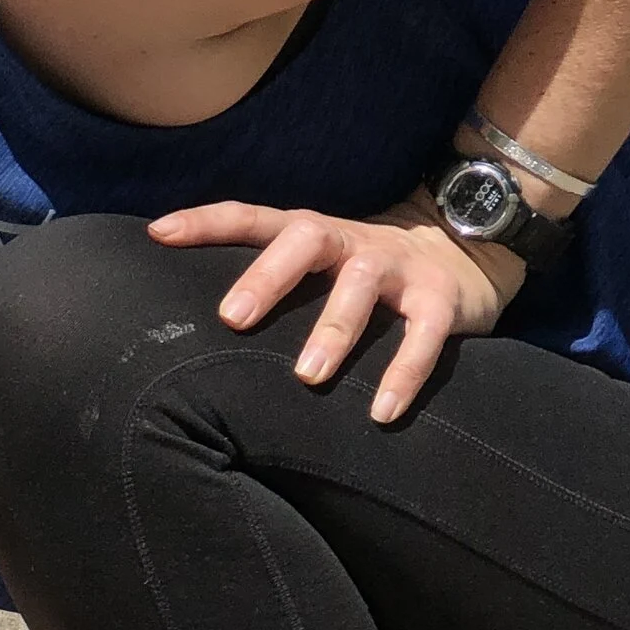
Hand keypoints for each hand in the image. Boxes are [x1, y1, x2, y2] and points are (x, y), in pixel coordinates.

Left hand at [147, 196, 523, 422]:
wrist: (470, 253)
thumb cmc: (370, 276)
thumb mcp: (322, 268)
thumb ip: (273, 284)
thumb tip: (197, 322)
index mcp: (316, 235)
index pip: (254, 218)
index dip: (208, 221)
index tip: (159, 233)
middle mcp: (353, 243)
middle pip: (307, 239)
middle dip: (268, 276)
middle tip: (233, 318)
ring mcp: (400, 268)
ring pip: (361, 285)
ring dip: (334, 329)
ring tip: (308, 376)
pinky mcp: (442, 300)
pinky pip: (424, 334)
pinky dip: (405, 371)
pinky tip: (382, 411)